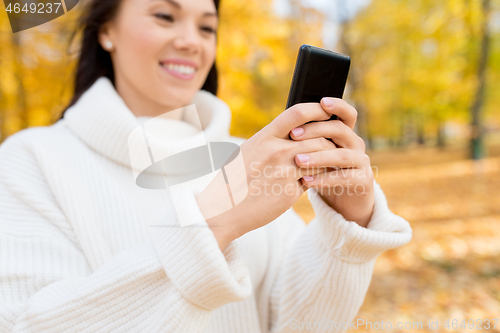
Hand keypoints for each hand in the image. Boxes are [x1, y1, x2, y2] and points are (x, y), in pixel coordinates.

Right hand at [196, 102, 338, 250]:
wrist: (223, 209)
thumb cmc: (234, 179)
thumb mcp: (248, 151)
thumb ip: (270, 141)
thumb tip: (294, 133)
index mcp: (264, 137)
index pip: (298, 113)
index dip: (317, 109)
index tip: (327, 110)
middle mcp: (276, 151)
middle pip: (317, 138)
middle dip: (329, 142)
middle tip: (335, 145)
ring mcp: (284, 172)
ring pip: (321, 159)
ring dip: (328, 161)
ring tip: (330, 163)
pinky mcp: (289, 192)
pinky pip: (314, 180)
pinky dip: (320, 179)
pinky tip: (320, 180)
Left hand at [289, 98, 374, 227]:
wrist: (342, 203)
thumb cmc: (323, 174)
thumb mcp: (314, 155)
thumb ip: (306, 140)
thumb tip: (283, 124)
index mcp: (345, 134)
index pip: (345, 113)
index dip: (336, 106)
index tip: (321, 102)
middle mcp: (355, 144)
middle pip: (340, 130)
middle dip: (316, 130)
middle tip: (293, 135)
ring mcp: (361, 162)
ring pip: (341, 155)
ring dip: (318, 157)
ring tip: (298, 160)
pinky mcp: (364, 181)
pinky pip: (344, 177)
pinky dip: (324, 179)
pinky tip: (306, 181)